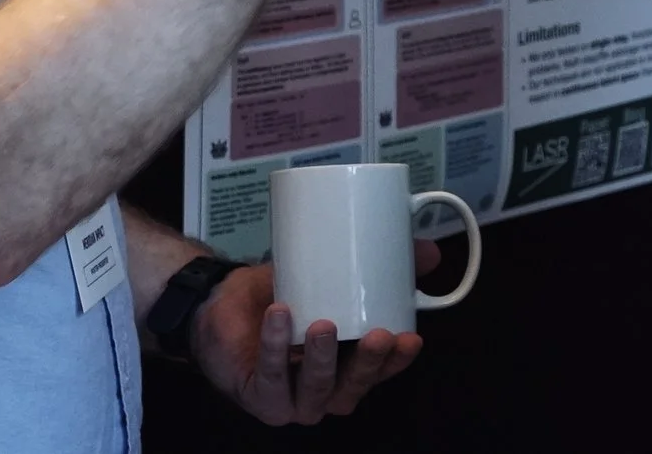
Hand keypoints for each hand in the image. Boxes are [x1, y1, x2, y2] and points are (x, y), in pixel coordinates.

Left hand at [189, 243, 439, 424]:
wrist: (220, 300)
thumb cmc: (282, 294)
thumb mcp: (332, 276)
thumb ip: (379, 266)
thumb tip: (431, 253)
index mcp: (345, 367)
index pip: (380, 374)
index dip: (397, 361)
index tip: (411, 337)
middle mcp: (322, 391)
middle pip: (351, 391)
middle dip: (366, 366)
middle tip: (375, 334)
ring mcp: (289, 399)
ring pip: (313, 393)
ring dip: (322, 361)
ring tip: (323, 325)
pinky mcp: (257, 395)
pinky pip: (270, 378)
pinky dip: (276, 347)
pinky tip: (280, 317)